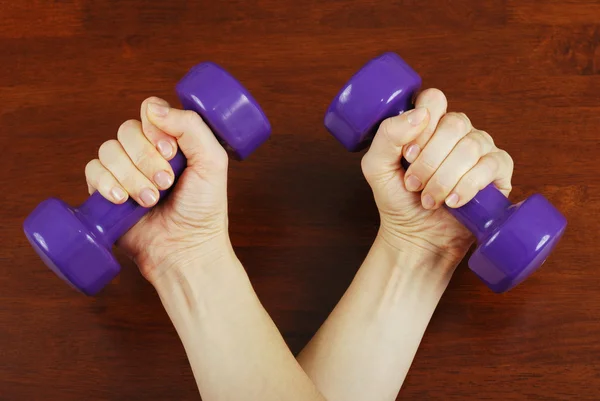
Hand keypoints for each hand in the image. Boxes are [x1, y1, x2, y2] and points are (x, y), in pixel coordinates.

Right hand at [84, 97, 230, 282]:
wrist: (186, 250)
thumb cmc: (204, 209)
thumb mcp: (212, 162)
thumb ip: (192, 128)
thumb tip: (152, 108)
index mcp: (172, 141)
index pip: (150, 114)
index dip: (155, 130)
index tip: (170, 152)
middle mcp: (146, 153)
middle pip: (127, 130)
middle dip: (146, 159)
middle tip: (166, 184)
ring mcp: (125, 171)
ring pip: (109, 150)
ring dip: (131, 176)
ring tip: (150, 201)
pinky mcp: (105, 192)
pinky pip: (92, 171)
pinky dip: (106, 184)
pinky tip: (123, 200)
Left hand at [360, 89, 513, 265]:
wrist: (415, 237)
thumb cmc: (396, 199)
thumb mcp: (376, 166)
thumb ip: (388, 135)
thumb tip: (420, 114)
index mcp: (430, 123)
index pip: (434, 100)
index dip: (421, 127)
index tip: (407, 155)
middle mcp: (458, 132)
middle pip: (454, 124)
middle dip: (429, 160)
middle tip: (413, 184)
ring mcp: (481, 149)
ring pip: (471, 147)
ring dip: (443, 178)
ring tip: (429, 199)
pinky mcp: (498, 172)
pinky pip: (491, 166)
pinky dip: (467, 187)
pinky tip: (452, 202)